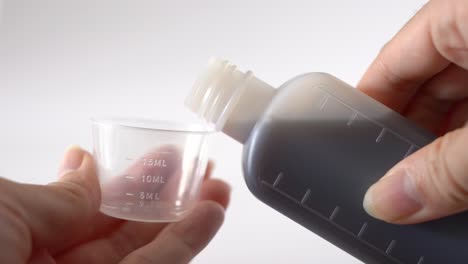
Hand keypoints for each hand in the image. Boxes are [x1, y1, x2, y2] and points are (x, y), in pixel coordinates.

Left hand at [0, 146, 229, 262]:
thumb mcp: (2, 207)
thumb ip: (58, 196)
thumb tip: (88, 164)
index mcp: (18, 243)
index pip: (86, 210)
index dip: (126, 183)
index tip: (158, 158)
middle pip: (122, 233)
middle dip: (165, 199)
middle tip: (197, 171)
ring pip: (145, 257)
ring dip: (186, 221)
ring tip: (216, 191)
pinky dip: (182, 246)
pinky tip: (206, 217)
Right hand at [358, 0, 467, 223]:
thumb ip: (447, 167)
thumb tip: (393, 199)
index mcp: (464, 12)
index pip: (391, 62)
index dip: (367, 108)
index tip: (351, 148)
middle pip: (424, 84)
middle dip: (411, 136)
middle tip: (399, 179)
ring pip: (460, 98)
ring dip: (449, 142)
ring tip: (438, 183)